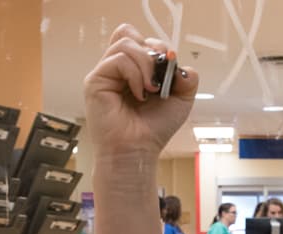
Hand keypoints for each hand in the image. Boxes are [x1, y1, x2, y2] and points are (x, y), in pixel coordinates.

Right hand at [83, 23, 198, 156]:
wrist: (138, 151)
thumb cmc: (154, 129)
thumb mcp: (181, 101)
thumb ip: (187, 78)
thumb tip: (177, 59)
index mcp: (134, 69)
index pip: (142, 40)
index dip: (159, 48)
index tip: (171, 72)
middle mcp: (118, 69)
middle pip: (129, 33)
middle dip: (153, 51)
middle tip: (160, 77)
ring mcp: (105, 73)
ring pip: (125, 43)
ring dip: (146, 64)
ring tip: (151, 89)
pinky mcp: (95, 80)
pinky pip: (118, 60)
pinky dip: (136, 75)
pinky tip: (140, 94)